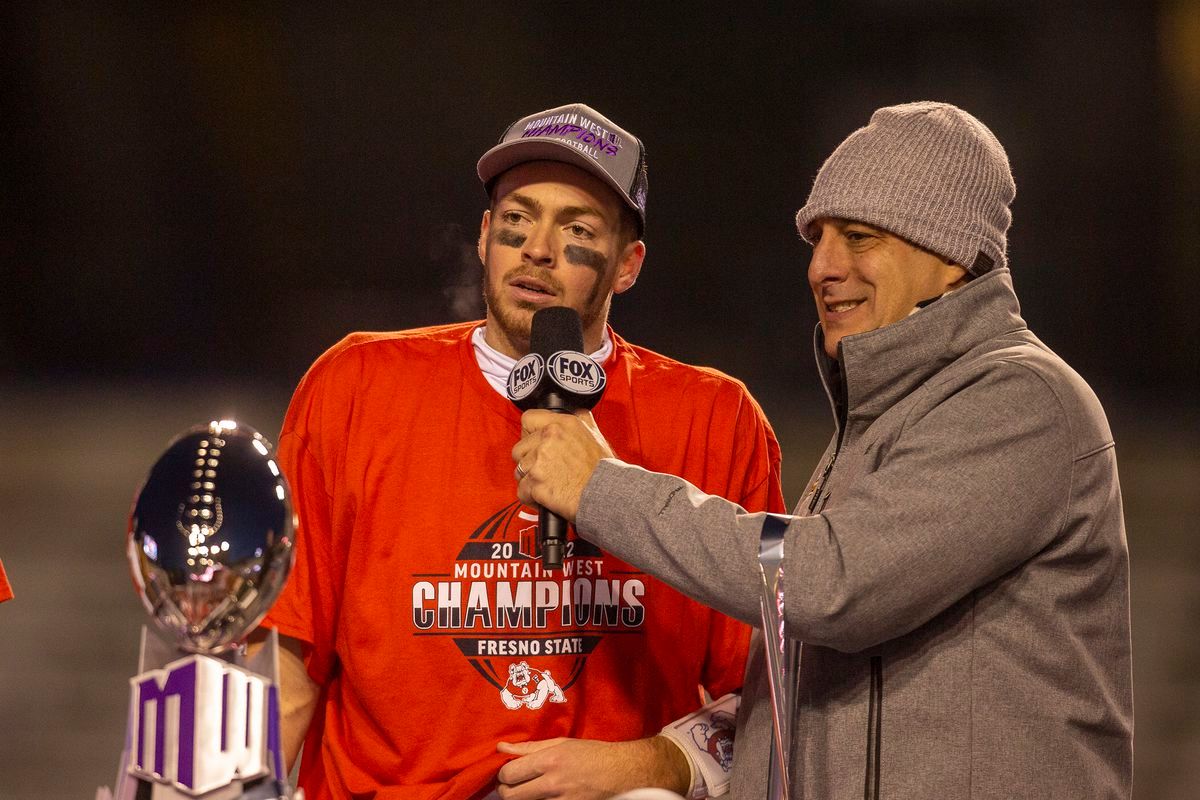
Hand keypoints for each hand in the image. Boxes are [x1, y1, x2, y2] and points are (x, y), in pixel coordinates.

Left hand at [495, 736, 689, 799]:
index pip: (509, 774)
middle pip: (510, 796)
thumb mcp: (560, 743)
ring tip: (528, 789)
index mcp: (549, 761)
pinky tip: (542, 795)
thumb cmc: (590, 753)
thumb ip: (528, 747)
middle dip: (506, 789)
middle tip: (512, 784)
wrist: (619, 771)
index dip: (503, 773)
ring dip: (521, 797)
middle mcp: (552, 784)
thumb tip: (501, 748)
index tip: (509, 771)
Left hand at [512, 409, 615, 521]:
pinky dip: (531, 497)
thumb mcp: (595, 434)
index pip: (528, 419)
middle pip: (518, 449)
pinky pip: (522, 491)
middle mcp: (548, 439)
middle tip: (544, 469)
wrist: (605, 494)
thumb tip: (576, 413)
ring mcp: (539, 461)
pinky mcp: (536, 483)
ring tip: (548, 484)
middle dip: (528, 461)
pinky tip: (545, 496)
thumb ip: (581, 420)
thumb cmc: (603, 469)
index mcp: (561, 425)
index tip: (533, 443)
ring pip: (519, 471)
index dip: (528, 433)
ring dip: (530, 480)